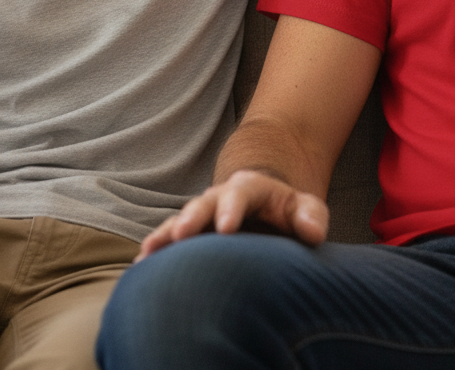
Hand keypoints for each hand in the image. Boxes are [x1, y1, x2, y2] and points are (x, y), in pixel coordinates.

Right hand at [136, 170, 329, 260]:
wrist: (268, 211)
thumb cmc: (289, 213)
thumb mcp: (305, 208)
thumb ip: (311, 216)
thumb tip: (313, 232)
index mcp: (250, 188)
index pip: (241, 194)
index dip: (232, 208)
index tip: (226, 228)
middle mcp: (220, 197)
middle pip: (204, 203)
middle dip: (192, 218)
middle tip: (182, 234)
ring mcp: (202, 215)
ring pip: (181, 221)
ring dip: (166, 235)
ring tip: (150, 252)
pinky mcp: (190, 235)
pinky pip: (169, 239)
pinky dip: (156, 249)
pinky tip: (140, 265)